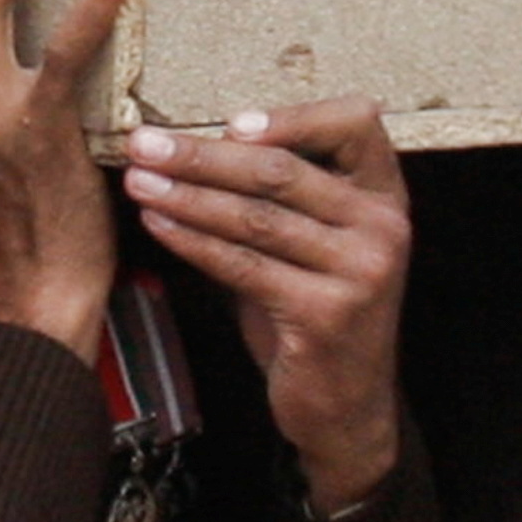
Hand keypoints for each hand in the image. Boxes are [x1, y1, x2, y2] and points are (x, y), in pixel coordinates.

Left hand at [123, 100, 409, 512]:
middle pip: (281, 170)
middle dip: (203, 155)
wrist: (346, 404)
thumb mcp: (311, 242)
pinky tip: (157, 225)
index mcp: (384, 195)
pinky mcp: (327, 314)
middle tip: (144, 143)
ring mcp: (361, 271)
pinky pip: (244, 265)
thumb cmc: (314, 309)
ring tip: (138, 180)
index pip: (356, 124)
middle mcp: (383, 227)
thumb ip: (275, 195)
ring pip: (256, 217)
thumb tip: (191, 143)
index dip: (292, 116)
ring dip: (186, 195)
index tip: (230, 122)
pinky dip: (193, 241)